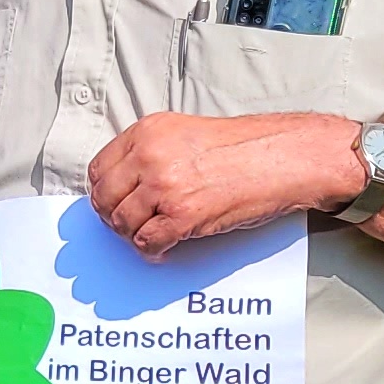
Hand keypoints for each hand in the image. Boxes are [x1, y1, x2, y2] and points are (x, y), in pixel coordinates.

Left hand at [88, 110, 363, 259]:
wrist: (284, 157)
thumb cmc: (245, 147)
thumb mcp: (186, 134)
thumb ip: (153, 153)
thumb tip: (125, 185)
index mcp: (149, 132)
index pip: (100, 169)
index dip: (104, 192)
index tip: (114, 203)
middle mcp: (151, 155)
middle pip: (105, 198)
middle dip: (113, 217)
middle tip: (129, 226)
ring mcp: (165, 185)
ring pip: (122, 223)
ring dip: (133, 236)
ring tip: (151, 236)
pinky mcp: (182, 214)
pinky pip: (147, 242)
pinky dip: (153, 251)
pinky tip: (165, 249)